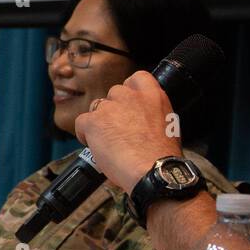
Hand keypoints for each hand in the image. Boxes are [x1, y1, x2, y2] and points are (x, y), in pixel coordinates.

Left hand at [73, 71, 178, 191]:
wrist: (151, 170)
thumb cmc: (160, 157)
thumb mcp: (168, 126)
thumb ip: (151, 115)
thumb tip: (140, 121)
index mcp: (153, 96)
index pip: (137, 78)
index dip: (129, 90)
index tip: (128, 104)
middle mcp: (131, 96)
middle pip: (114, 94)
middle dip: (114, 109)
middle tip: (118, 130)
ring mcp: (111, 107)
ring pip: (97, 108)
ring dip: (100, 122)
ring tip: (108, 142)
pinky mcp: (94, 121)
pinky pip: (82, 122)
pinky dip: (84, 134)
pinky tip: (94, 146)